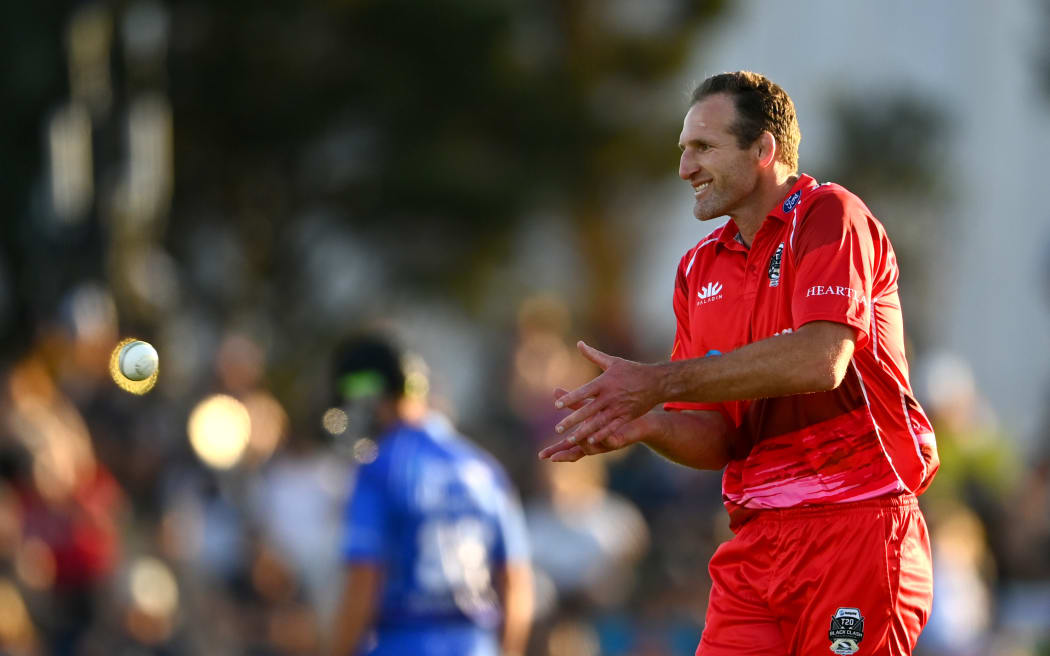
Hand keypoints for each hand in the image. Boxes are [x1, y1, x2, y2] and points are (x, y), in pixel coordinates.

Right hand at [539, 389, 659, 461]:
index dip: (555, 450)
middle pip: (577, 453)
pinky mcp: (618, 439)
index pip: (567, 446)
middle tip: (552, 458)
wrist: (638, 412)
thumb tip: (554, 391)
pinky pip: (608, 440)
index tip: (543, 456)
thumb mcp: (591, 406)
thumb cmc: (613, 410)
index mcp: (586, 436)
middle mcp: (595, 443)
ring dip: (582, 445)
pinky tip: (595, 436)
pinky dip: (601, 438)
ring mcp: (606, 443)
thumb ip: (574, 401)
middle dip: (565, 455)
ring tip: (573, 440)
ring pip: (592, 449)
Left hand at [551, 341, 661, 446]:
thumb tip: (579, 343)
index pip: (583, 392)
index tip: (557, 406)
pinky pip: (612, 428)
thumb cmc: (632, 370)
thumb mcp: (613, 361)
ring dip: (584, 432)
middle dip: (573, 420)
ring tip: (571, 440)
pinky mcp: (626, 416)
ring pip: (598, 422)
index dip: (570, 399)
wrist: (656, 382)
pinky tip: (590, 442)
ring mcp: (618, 408)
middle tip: (558, 428)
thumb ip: (593, 355)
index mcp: (604, 382)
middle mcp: (610, 397)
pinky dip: (601, 435)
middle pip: (588, 410)